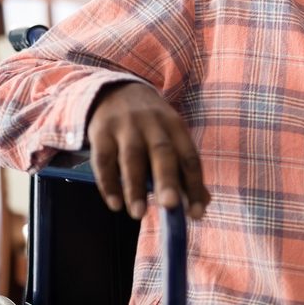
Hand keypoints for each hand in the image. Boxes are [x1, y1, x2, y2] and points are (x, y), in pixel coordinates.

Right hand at [87, 82, 208, 219]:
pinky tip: (115, 204)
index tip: (196, 213)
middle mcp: (152, 124)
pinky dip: (108, 183)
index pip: (189, 157)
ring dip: (135, 187)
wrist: (115, 90)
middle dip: (167, 180)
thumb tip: (202, 205)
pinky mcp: (101, 132)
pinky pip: (103, 160)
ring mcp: (125, 127)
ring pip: (132, 157)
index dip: (194, 185)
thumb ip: (184, 170)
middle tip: (170, 206)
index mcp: (175, 126)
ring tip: (138, 214)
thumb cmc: (150, 125)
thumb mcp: (171, 137)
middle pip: (162, 152)